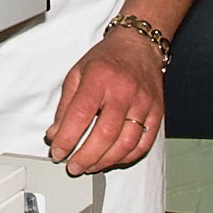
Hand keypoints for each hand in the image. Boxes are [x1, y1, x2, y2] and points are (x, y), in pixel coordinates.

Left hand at [43, 31, 163, 174]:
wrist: (139, 46)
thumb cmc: (107, 59)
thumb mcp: (77, 73)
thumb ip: (65, 105)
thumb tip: (55, 134)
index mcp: (99, 79)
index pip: (80, 115)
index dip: (67, 138)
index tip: (57, 152)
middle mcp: (123, 91)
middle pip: (105, 134)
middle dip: (86, 156)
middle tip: (73, 166)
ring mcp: (143, 104)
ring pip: (126, 143)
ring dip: (105, 161)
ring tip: (90, 166)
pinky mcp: (157, 113)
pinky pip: (143, 144)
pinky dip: (126, 157)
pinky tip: (112, 159)